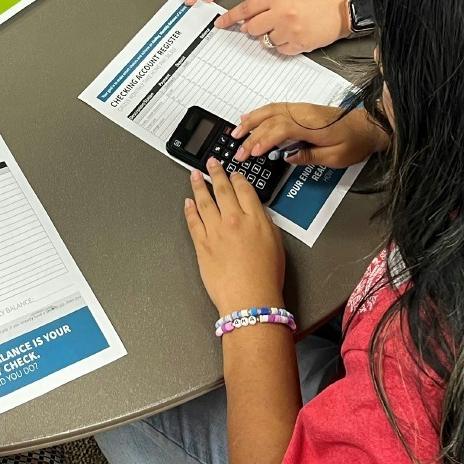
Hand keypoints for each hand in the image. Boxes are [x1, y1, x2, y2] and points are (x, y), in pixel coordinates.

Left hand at [184, 159, 285, 316]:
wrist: (250, 299)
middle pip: (222, 189)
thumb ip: (264, 223)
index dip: (237, 177)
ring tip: (195, 176)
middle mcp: (234, 220)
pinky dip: (189, 210)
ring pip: (204, 201)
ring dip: (198, 186)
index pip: (244, 189)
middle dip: (216, 172)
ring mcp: (215, 232)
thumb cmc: (265, 278)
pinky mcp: (202, 245)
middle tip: (211, 163)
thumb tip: (256, 213)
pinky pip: (193, 221)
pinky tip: (188, 202)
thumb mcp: (276, 243)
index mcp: (255, 219)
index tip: (233, 173)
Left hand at [217, 0, 350, 54]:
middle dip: (253, 28)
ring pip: (265, 41)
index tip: (222, 23)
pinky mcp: (299, 44)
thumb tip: (251, 16)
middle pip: (252, 28)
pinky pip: (280, 50)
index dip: (231, 17)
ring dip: (270, 36)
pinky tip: (293, 35)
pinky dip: (283, 45)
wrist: (344, 7)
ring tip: (286, 26)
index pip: (246, 8)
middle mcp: (282, 13)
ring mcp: (290, 30)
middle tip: (263, 24)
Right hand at [231, 104, 388, 168]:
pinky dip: (261, 113)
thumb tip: (287, 157)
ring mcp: (302, 109)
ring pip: (270, 110)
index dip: (263, 140)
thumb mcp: (335, 157)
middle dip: (251, 135)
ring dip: (251, 120)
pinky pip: (276, 108)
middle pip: (270, 120)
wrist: (369, 127)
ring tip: (236, 132)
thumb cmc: (355, 141)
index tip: (252, 152)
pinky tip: (251, 118)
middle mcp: (304, 113)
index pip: (280, 129)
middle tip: (238, 150)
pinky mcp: (302, 110)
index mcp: (312, 125)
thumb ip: (309, 156)